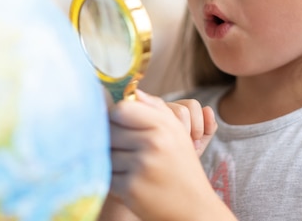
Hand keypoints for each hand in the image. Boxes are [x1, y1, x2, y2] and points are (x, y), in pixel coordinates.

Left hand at [107, 90, 228, 220]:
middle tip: (123, 148)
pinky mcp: (131, 188)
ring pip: (106, 153)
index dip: (116, 115)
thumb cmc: (182, 168)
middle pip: (110, 130)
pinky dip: (114, 179)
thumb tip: (134, 91)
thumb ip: (156, 109)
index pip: (122, 109)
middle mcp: (153, 143)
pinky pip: (107, 175)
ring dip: (112, 160)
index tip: (118, 123)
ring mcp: (141, 166)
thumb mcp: (176, 133)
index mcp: (164, 126)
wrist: (194, 209)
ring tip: (128, 166)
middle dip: (112, 139)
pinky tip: (129, 182)